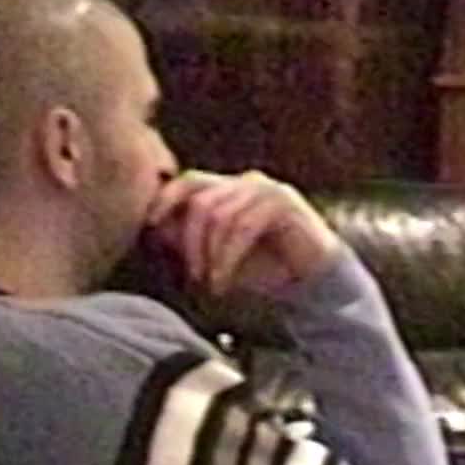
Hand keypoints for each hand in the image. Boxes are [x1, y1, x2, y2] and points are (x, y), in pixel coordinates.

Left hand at [144, 170, 340, 297]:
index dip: (165, 199)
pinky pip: (243, 226)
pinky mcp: (284, 203)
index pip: (188, 181)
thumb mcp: (219, 256)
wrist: (314, 282)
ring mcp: (267, 190)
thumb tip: (157, 229)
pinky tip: (224, 280)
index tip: (150, 225)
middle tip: (192, 275)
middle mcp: (246, 183)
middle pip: (200, 199)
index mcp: (230, 189)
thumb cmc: (265, 269)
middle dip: (189, 240)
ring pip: (219, 214)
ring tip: (211, 282)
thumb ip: (192, 239)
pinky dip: (227, 257)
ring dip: (209, 255)